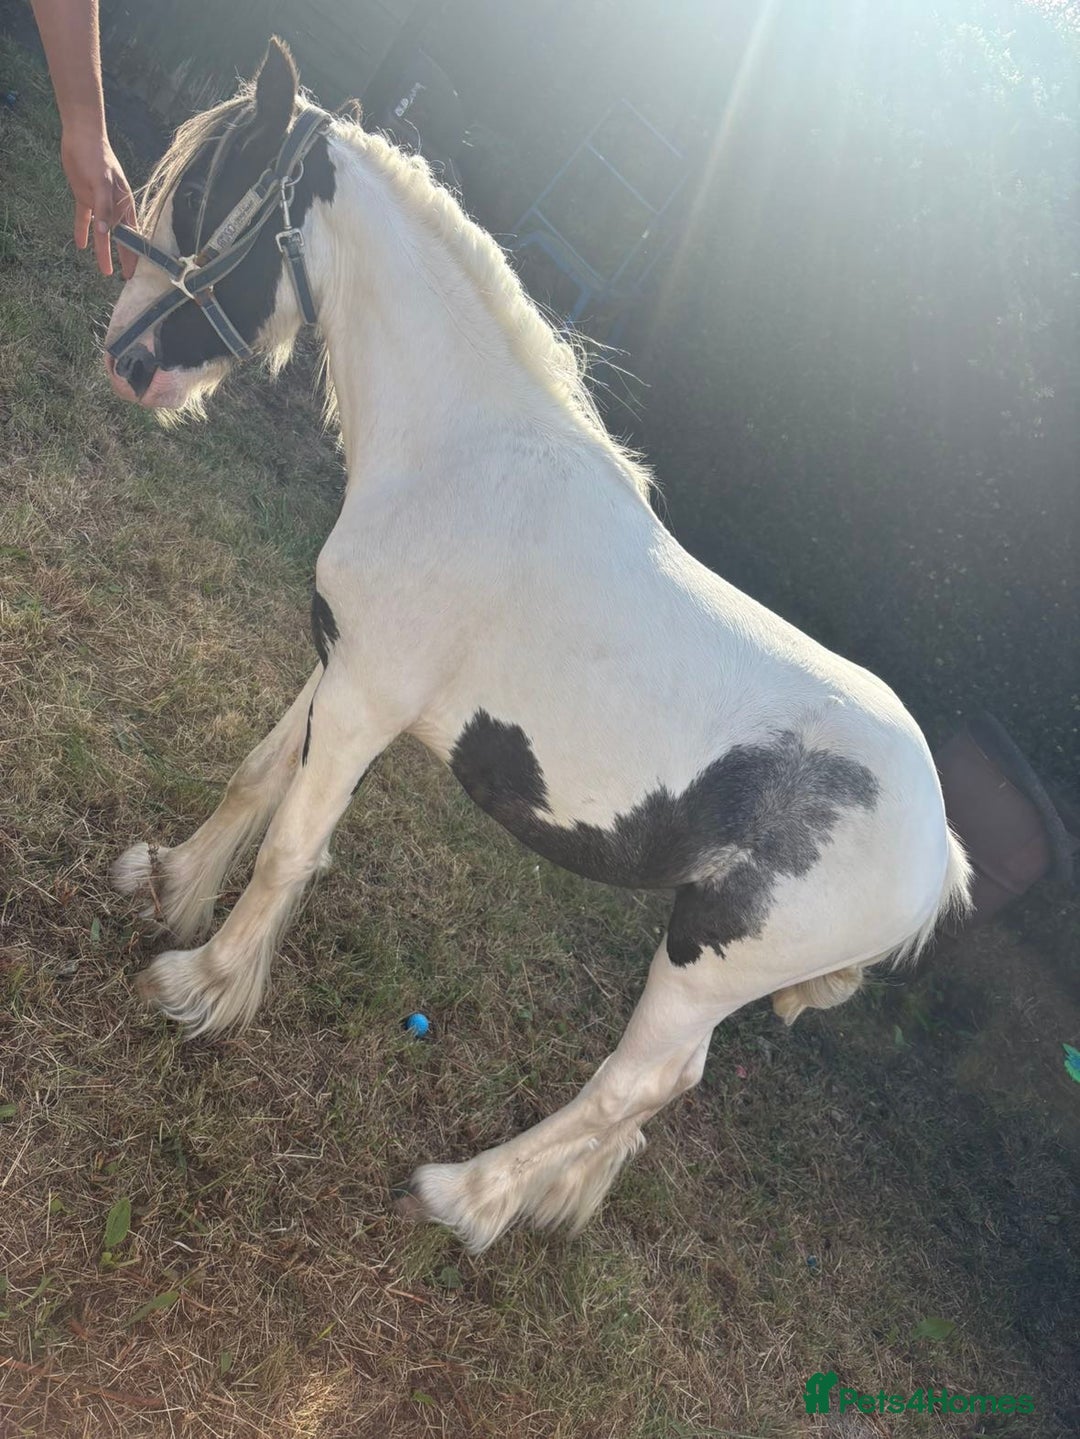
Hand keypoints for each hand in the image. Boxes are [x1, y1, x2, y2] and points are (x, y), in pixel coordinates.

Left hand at [60, 116, 136, 277]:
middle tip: (123, 277)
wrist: (82, 137)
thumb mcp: (102, 182)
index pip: (132, 235)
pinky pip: (85, 219)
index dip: (134, 253)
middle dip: (123, 257)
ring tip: (104, 270)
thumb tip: (106, 233)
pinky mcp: (86, 198)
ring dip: (103, 250)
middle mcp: (115, 208)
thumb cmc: (98, 158)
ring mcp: (100, 204)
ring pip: (103, 233)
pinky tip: (81, 245)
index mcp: (124, 205)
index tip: (134, 271)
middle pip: (120, 238)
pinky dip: (83, 231)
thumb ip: (104, 208)